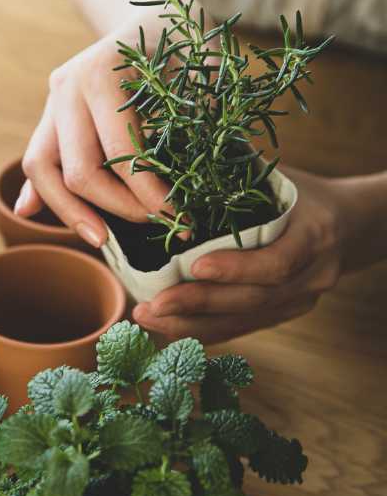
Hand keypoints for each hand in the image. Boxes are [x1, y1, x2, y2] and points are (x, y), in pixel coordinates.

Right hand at [15, 13, 176, 247]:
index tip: (181, 217)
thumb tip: (193, 190)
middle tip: (154, 226)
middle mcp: (68, 85)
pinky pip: (37, 158)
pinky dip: (39, 189)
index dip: (149, 194)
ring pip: (40, 168)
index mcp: (103, 73)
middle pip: (75, 170)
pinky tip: (32, 213)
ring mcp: (53, 99)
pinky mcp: (50, 113)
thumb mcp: (200, 75)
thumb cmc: (186, 44)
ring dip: (69, 211)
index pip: (119, 154)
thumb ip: (192, 127)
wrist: (152, 11)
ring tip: (100, 239)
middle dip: (116, 208)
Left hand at [133, 167, 346, 342]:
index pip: (278, 262)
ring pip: (243, 320)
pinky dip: (203, 330)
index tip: (194, 266)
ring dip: (191, 324)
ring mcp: (300, 300)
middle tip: (152, 304)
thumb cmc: (299, 194)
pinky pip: (241, 328)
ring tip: (147, 317)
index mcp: (315, 235)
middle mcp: (312, 275)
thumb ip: (237, 179)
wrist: (347, 225)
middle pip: (253, 299)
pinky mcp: (283, 315)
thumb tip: (177, 165)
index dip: (237, 268)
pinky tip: (167, 328)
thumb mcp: (278, 179)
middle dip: (198, 303)